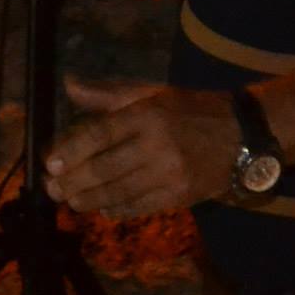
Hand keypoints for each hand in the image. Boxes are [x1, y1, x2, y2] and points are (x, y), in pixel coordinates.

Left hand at [43, 75, 239, 218]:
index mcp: (148, 114)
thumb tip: (69, 85)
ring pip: (119, 192)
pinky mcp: (180, 196)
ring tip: (71, 201)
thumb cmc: (191, 110)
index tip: (50, 164)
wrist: (243, 137)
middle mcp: (157, 145)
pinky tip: (102, 207)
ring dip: (89, 199)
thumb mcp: (152, 93)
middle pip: (105, 169)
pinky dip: (117, 209)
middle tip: (52, 189)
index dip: (71, 151)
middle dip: (73, 182)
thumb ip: (108, 94)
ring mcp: (170, 174)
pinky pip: (139, 207)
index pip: (100, 134)